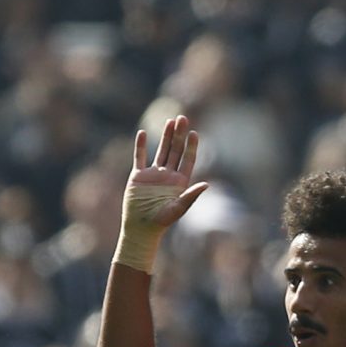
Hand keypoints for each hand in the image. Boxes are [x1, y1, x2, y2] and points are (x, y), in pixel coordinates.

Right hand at [116, 115, 209, 270]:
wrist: (140, 229)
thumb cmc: (161, 222)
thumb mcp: (178, 208)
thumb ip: (191, 195)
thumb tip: (207, 184)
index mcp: (180, 182)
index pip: (187, 159)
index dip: (191, 146)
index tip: (194, 133)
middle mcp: (168, 175)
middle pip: (175, 150)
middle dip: (179, 134)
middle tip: (183, 118)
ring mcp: (153, 175)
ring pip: (161, 150)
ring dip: (166, 136)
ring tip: (170, 121)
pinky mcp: (138, 176)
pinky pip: (139, 157)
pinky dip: (141, 146)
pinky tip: (143, 133)